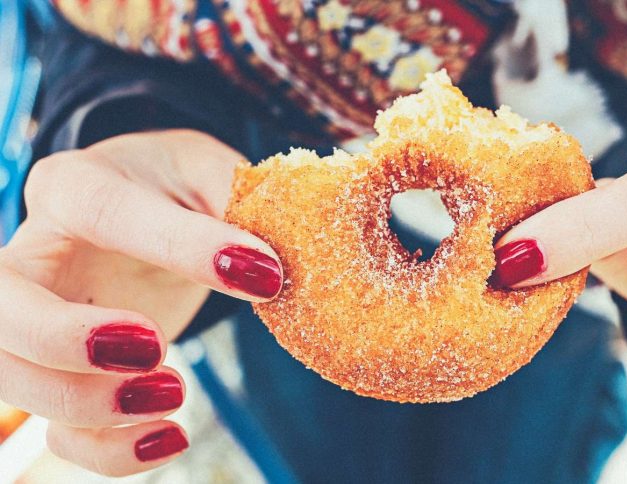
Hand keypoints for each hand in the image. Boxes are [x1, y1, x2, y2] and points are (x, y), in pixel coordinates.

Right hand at [0, 130, 282, 474]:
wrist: (155, 209)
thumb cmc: (180, 186)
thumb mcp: (213, 172)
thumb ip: (240, 202)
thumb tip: (270, 267)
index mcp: (78, 185)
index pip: (103, 211)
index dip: (178, 246)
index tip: (262, 275)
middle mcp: (39, 253)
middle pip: (2, 308)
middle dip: (66, 341)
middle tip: (156, 348)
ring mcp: (42, 318)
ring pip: (14, 377)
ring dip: (89, 405)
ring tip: (175, 393)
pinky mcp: (67, 372)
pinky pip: (60, 428)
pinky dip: (108, 450)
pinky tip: (170, 437)